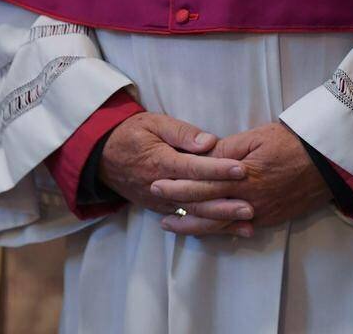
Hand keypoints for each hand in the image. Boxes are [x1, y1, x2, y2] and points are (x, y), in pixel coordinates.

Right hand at [98, 112, 246, 215]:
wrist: (101, 156)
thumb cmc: (131, 134)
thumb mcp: (154, 122)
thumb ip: (182, 132)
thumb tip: (209, 141)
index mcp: (160, 161)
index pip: (193, 168)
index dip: (217, 169)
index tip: (241, 169)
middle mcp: (160, 186)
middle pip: (196, 198)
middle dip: (224, 204)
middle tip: (250, 206)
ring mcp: (159, 201)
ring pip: (193, 214)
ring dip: (220, 221)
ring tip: (246, 224)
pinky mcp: (159, 209)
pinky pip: (186, 220)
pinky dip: (207, 227)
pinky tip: (228, 230)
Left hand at [150, 122, 331, 236]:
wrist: (329, 161)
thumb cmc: (292, 141)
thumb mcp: (256, 137)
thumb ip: (226, 149)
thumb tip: (200, 155)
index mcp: (242, 176)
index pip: (202, 183)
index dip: (177, 185)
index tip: (156, 183)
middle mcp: (249, 199)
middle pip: (206, 206)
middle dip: (179, 206)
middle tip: (155, 203)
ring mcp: (261, 212)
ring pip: (220, 224)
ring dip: (194, 226)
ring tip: (171, 225)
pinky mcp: (272, 219)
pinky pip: (239, 228)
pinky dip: (219, 230)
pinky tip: (205, 230)